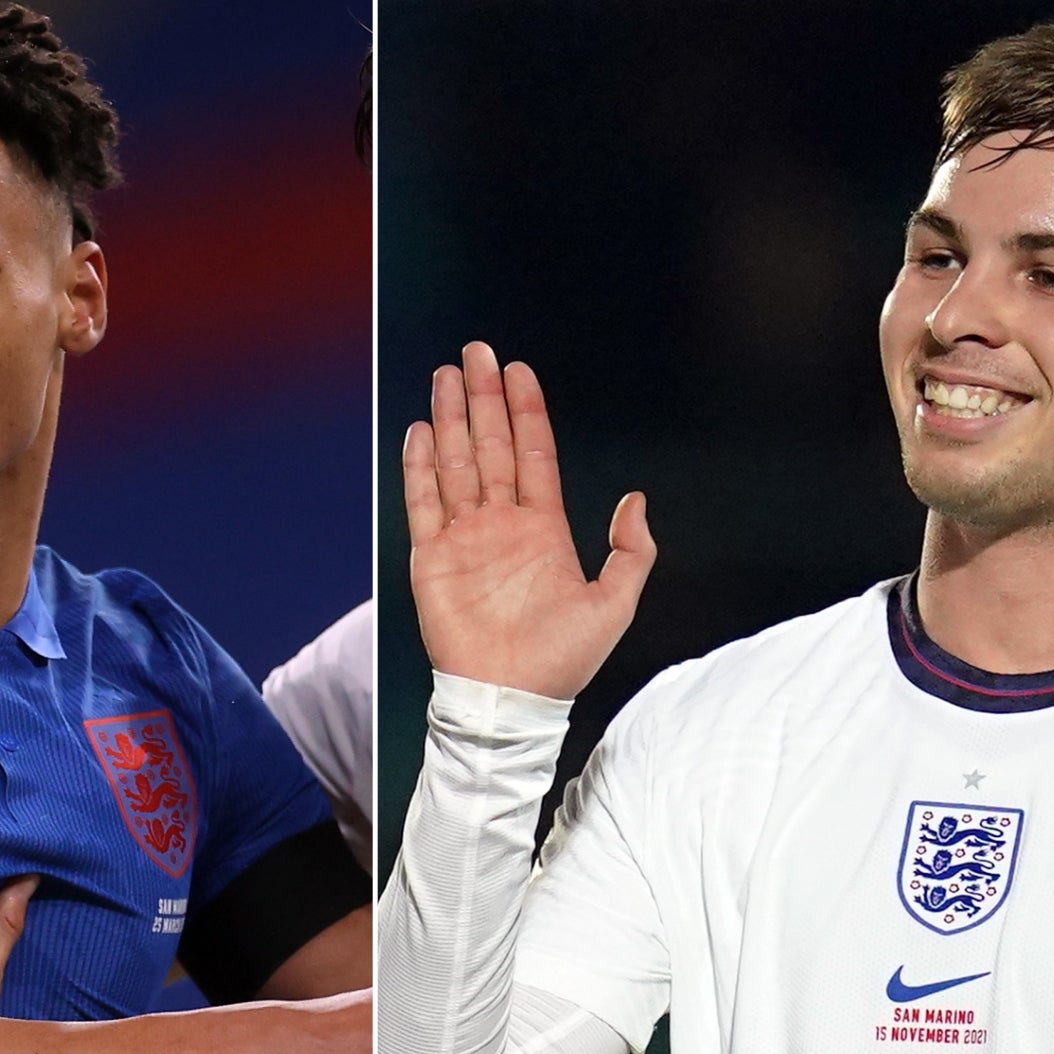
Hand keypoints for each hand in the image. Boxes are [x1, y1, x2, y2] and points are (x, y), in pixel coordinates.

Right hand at [402, 341, 654, 699]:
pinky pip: (423, 503)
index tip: (519, 371)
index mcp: (543, 531)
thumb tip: (634, 501)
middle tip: (477, 352)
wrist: (510, 700)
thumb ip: (631, 553)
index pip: (533, 455)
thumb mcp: (614, 604)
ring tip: (446, 376)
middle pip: (491, 447)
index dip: (527, 412)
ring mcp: (464, 540)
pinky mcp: (431, 561)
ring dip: (450, 420)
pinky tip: (418, 432)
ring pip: (455, 464)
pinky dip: (419, 468)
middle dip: (484, 399)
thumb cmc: (561, 662)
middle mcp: (501, 527)